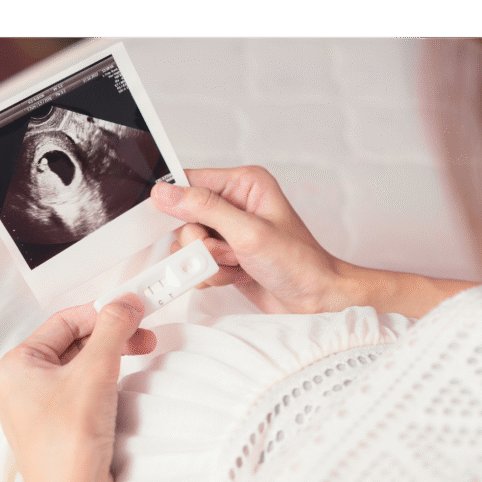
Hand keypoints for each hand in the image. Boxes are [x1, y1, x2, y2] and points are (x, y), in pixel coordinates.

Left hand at [0, 294, 155, 481]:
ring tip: (141, 351)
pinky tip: (126, 377)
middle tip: (142, 330)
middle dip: (112, 333)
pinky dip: (109, 376)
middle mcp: (25, 383)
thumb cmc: (65, 450)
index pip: (64, 320)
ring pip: (82, 362)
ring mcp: (43, 404)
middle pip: (75, 340)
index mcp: (17, 365)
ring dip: (113, 354)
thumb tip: (124, 303)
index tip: (131, 305)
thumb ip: (111, 330)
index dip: (101, 310)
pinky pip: (86, 385)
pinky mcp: (63, 421)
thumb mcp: (94, 373)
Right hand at [151, 166, 348, 313]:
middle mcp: (235, 203)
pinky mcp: (225, 255)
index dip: (179, 204)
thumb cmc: (298, 263)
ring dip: (208, 262)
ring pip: (189, 244)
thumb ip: (205, 209)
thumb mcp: (249, 232)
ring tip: (237, 265)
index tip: (189, 226)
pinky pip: (197, 263)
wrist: (314, 301)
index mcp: (244, 183)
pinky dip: (211, 275)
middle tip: (227, 252)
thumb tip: (166, 194)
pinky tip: (235, 275)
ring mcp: (229, 232)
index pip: (191, 180)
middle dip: (202, 243)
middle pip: (185, 217)